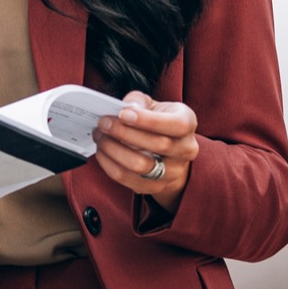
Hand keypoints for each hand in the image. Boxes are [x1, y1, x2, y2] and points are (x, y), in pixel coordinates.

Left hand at [94, 91, 198, 210]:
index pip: (176, 125)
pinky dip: (109, 164)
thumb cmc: (157, 122)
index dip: (148, 120)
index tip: (123, 114)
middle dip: (124, 132)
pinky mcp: (156, 186)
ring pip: (141, 165)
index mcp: (188, 123)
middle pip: (158, 145)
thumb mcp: (153, 105)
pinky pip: (128, 179)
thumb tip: (126, 108)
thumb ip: (139, 101)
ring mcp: (173, 172)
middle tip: (103, 123)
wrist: (168, 153)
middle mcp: (186, 149)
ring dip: (114, 150)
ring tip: (100, 137)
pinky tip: (102, 151)